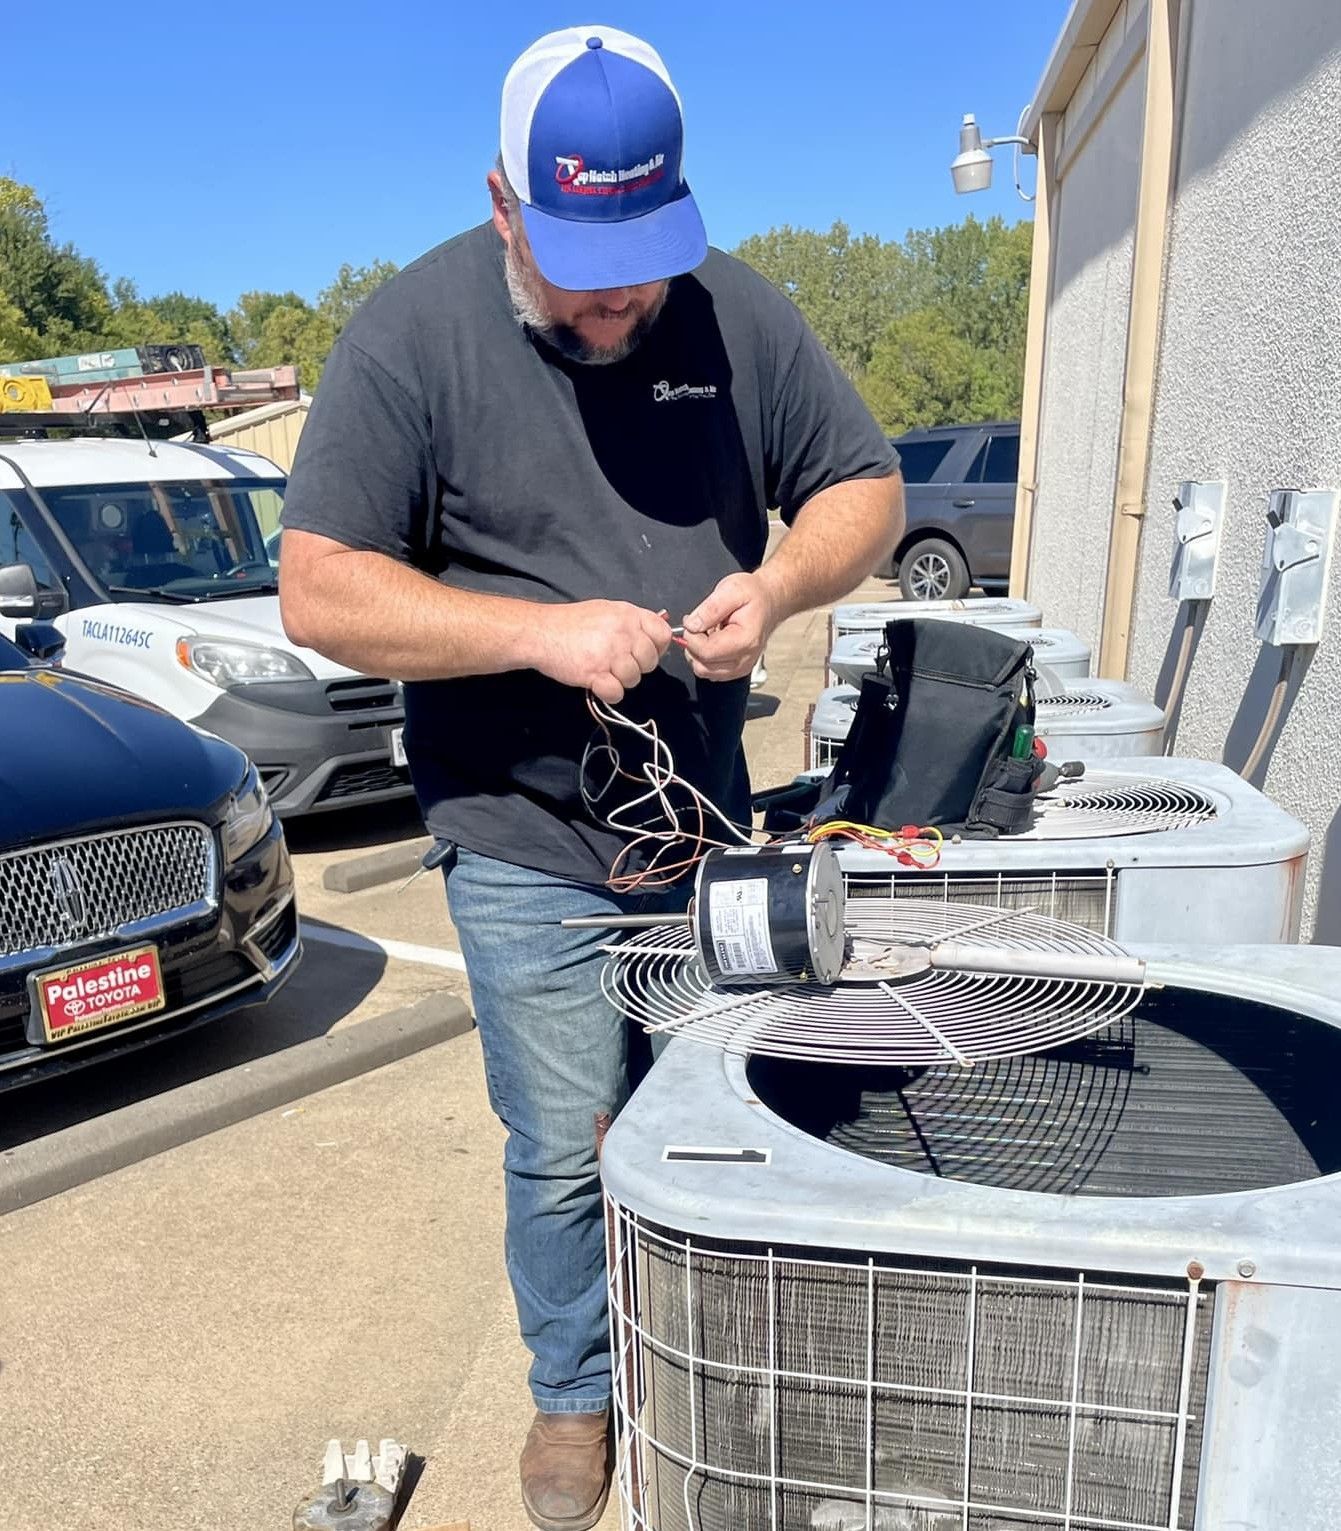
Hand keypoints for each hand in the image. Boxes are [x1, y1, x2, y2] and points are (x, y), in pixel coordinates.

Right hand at [533, 600, 671, 703]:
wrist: (541, 632)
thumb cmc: (572, 622)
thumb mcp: (607, 610)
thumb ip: (631, 622)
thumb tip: (653, 637)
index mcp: (629, 614)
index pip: (663, 634)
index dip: (657, 648)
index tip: (643, 652)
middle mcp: (623, 632)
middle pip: (650, 661)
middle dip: (637, 667)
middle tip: (617, 663)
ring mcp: (610, 653)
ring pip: (634, 679)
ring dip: (620, 680)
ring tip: (603, 670)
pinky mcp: (595, 673)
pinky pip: (616, 693)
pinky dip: (608, 693)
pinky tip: (597, 683)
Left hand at [680, 572, 776, 682]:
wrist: (769, 600)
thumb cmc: (753, 594)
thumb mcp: (731, 589)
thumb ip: (710, 609)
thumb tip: (691, 625)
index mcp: (745, 640)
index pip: (705, 652)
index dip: (691, 637)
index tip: (693, 620)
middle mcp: (744, 659)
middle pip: (702, 666)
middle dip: (694, 645)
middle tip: (702, 625)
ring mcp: (740, 667)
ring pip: (704, 671)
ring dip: (699, 652)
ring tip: (709, 632)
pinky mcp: (735, 670)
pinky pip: (709, 671)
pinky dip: (705, 657)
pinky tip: (713, 640)